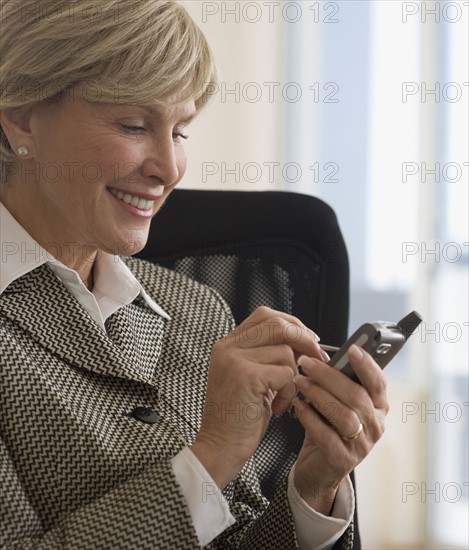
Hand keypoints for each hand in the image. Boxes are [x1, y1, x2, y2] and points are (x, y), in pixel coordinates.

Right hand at [191, 306, 324, 488]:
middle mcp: (228, 347)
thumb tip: (305, 339)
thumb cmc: (239, 416)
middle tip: (317, 358)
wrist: (220, 448)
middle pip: (278, 325)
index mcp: (228, 344)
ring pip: (285, 351)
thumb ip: (266, 354)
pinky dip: (289, 392)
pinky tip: (278, 406)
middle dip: (304, 340)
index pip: (265, 316)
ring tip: (283, 396)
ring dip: (293, 377)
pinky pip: (286, 373)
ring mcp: (234, 360)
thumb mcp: (250, 377)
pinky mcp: (246, 376)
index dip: (291, 323)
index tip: (308, 338)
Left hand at [292, 345, 388, 514]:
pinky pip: (327, 436)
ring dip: (318, 394)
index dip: (367, 365)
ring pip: (343, 415)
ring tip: (299, 382)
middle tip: (306, 363)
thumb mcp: (336, 402)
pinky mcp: (343, 460)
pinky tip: (297, 406)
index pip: (378, 383)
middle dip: (328, 376)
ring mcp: (362, 445)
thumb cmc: (327, 427)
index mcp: (377, 406)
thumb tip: (319, 355)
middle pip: (356, 396)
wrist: (318, 468)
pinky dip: (310, 418)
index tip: (351, 349)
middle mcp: (375, 425)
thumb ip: (335, 382)